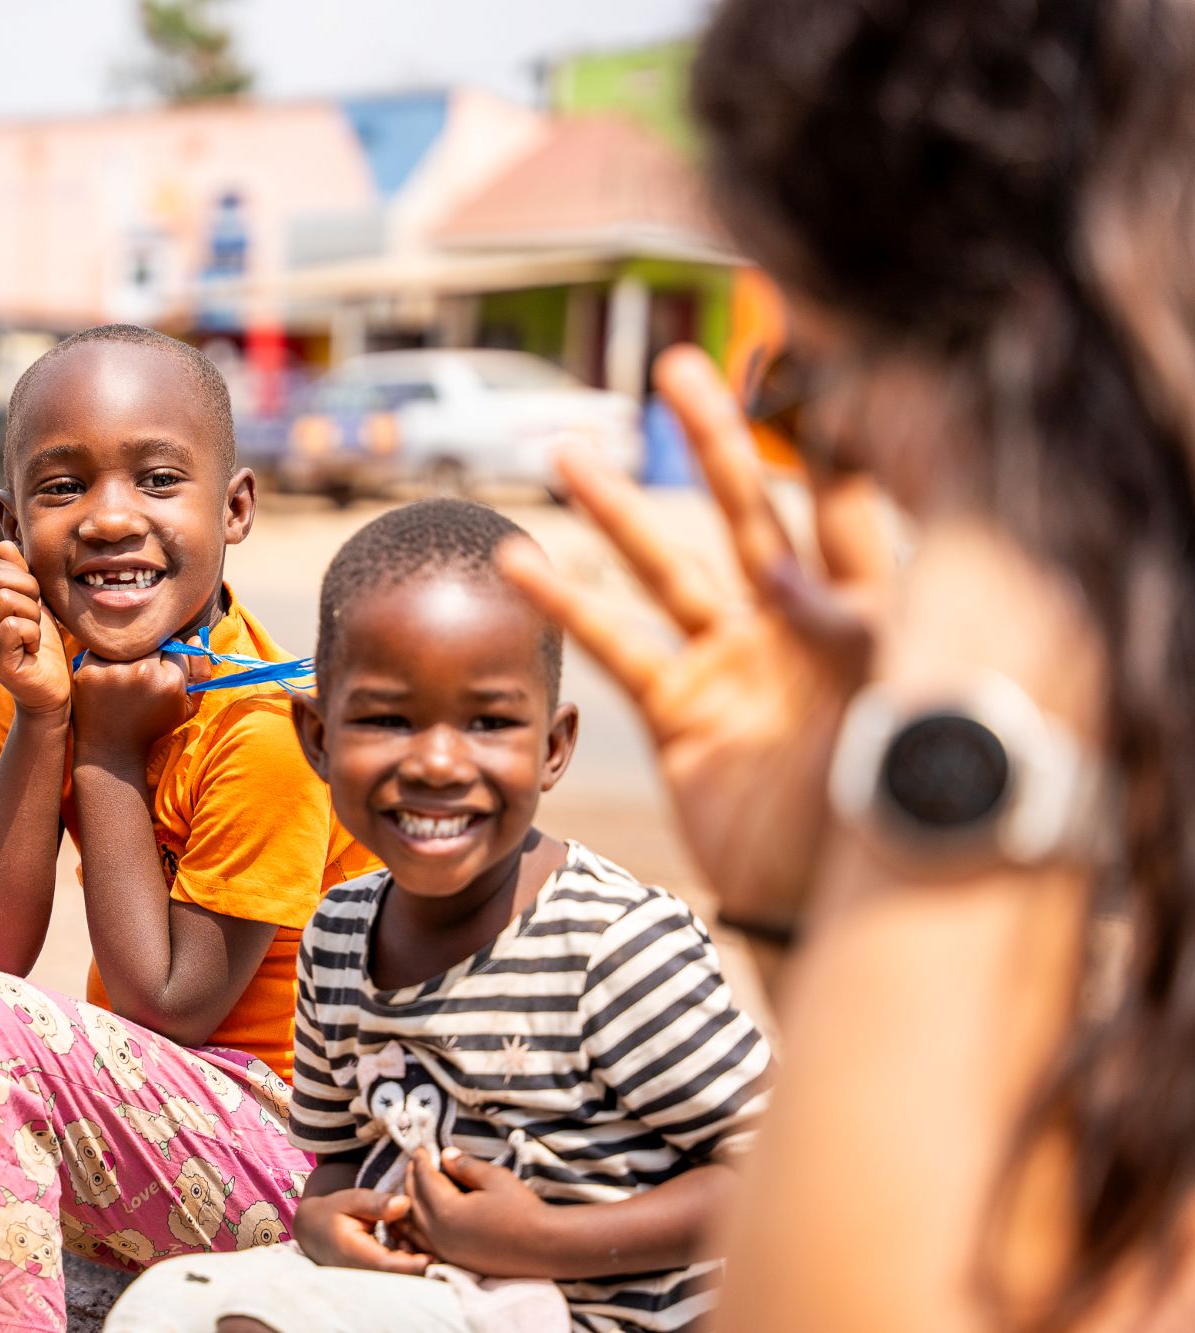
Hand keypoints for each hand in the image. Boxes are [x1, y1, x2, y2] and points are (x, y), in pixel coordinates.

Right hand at [0, 541, 69, 716]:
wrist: (49, 690)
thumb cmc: (43, 647)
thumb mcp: (33, 604)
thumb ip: (20, 576)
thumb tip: (5, 544)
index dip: (22, 575)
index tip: (33, 600)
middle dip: (27, 589)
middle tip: (36, 614)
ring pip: (6, 599)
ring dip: (32, 613)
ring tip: (34, 633)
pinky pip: (14, 626)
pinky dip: (33, 633)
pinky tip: (33, 648)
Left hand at [70, 650, 195, 766]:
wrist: (111, 750)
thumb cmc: (151, 726)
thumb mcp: (185, 708)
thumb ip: (200, 674)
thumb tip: (196, 639)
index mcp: (170, 683)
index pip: (177, 647)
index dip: (169, 661)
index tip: (160, 677)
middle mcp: (143, 673)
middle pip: (153, 643)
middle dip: (150, 655)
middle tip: (140, 679)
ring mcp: (113, 671)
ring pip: (128, 644)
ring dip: (128, 655)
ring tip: (123, 680)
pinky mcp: (89, 671)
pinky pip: (101, 649)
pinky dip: (104, 660)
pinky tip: (106, 680)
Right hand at [293, 1188, 431, 1274]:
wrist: (313, 1231)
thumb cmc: (332, 1212)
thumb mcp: (350, 1199)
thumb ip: (376, 1203)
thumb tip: (405, 1204)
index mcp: (353, 1253)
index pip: (385, 1265)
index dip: (410, 1265)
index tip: (431, 1258)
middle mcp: (360, 1272)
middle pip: (397, 1277)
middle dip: (419, 1264)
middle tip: (431, 1244)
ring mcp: (367, 1280)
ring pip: (398, 1279)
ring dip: (415, 1263)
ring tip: (415, 1238)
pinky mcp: (374, 1279)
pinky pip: (395, 1276)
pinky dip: (408, 1262)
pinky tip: (408, 1244)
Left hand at [398, 1148, 550, 1276]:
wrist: (545, 1248)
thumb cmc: (523, 1210)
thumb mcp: (495, 1178)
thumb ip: (465, 1166)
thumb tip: (445, 1156)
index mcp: (447, 1211)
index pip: (425, 1180)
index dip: (421, 1162)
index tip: (420, 1149)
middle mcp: (440, 1234)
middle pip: (414, 1201)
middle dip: (412, 1180)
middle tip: (416, 1164)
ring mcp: (445, 1251)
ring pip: (413, 1226)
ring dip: (410, 1204)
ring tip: (413, 1188)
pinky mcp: (454, 1261)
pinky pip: (423, 1244)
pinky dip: (415, 1229)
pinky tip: (418, 1221)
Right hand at [498, 345, 893, 927]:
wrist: (839, 907)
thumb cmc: (894, 805)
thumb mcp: (898, 704)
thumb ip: (851, 628)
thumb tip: (783, 575)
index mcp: (871, 606)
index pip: (849, 495)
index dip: (831, 426)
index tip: (806, 351)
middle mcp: (797, 620)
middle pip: (749, 505)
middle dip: (714, 436)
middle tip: (675, 367)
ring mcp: (734, 661)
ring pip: (667, 563)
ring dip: (616, 509)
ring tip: (566, 452)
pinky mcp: (682, 707)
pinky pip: (618, 643)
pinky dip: (568, 604)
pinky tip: (520, 562)